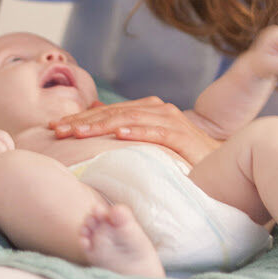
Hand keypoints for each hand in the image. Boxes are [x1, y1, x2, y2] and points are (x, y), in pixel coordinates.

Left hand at [49, 96, 220, 164]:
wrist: (223, 168)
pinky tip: (119, 134)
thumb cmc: (183, 158)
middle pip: (114, 113)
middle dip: (83, 122)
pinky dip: (137, 131)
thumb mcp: (150, 142)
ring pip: (130, 119)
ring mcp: (172, 121)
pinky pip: (157, 132)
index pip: (107, 112)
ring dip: (102, 125)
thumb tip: (94, 113)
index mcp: (148, 110)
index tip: (54, 129)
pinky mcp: (183, 137)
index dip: (80, 118)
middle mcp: (159, 110)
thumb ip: (125, 126)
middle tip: (57, 130)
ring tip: (79, 133)